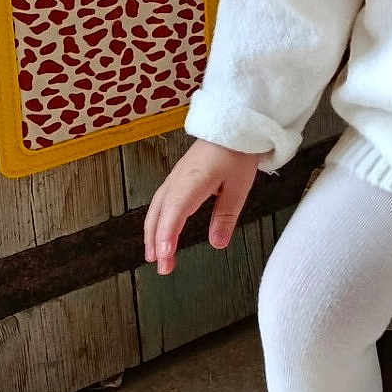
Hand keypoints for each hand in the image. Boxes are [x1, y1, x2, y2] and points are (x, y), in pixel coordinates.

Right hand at [143, 141, 261, 275]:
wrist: (234, 124)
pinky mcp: (178, 176)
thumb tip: (217, 243)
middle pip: (159, 215)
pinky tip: (160, 229)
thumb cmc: (237, 152)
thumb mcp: (238, 186)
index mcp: (192, 182)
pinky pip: (161, 201)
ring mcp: (175, 177)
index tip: (164, 257)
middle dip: (156, 242)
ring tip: (154, 255)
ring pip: (157, 208)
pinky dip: (157, 219)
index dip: (166, 237)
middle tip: (161, 267)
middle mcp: (178, 180)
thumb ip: (225, 216)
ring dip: (152, 232)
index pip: (173, 214)